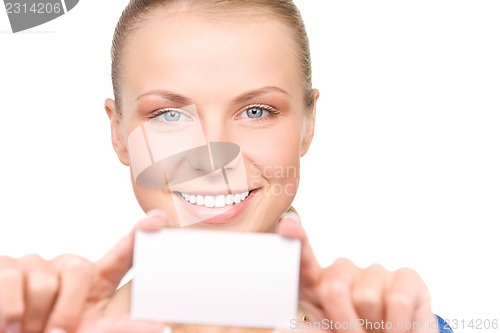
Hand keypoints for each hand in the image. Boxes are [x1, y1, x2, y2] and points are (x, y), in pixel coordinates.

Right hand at [0, 210, 169, 332]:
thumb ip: (123, 328)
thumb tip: (162, 327)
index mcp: (97, 282)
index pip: (123, 254)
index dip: (139, 235)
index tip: (159, 219)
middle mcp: (69, 268)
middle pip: (78, 269)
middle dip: (65, 310)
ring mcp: (37, 265)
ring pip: (41, 280)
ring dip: (33, 317)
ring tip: (28, 331)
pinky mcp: (6, 267)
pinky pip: (9, 279)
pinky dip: (8, 310)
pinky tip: (8, 324)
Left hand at [276, 212, 438, 332]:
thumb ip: (307, 330)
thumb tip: (281, 326)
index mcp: (316, 286)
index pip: (302, 260)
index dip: (297, 240)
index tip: (287, 226)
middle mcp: (343, 273)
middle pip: (333, 287)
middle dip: (343, 322)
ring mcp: (374, 272)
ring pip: (366, 297)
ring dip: (372, 326)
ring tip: (376, 331)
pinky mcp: (406, 277)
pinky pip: (396, 299)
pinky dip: (397, 325)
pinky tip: (398, 328)